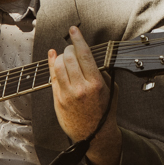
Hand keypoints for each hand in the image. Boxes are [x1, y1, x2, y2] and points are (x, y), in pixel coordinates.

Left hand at [49, 26, 120, 164]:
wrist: (94, 134)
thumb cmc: (104, 111)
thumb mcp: (111, 90)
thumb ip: (102, 72)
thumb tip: (91, 56)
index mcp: (96, 84)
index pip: (84, 54)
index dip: (77, 39)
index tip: (73, 30)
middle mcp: (80, 88)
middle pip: (69, 57)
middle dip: (69, 48)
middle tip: (72, 48)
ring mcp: (67, 94)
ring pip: (58, 65)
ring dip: (61, 57)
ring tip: (66, 57)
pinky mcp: (58, 99)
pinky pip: (52, 76)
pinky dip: (52, 64)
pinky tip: (53, 58)